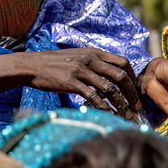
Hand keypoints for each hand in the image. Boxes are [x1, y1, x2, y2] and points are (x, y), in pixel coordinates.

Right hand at [0, 48, 141, 120]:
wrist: (32, 65)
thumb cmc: (54, 63)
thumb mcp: (76, 56)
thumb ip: (93, 63)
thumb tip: (110, 75)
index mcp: (93, 52)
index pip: (122, 62)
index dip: (133, 77)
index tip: (134, 90)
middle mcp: (89, 60)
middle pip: (120, 76)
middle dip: (132, 93)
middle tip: (136, 107)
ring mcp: (80, 71)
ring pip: (110, 89)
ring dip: (122, 104)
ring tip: (126, 115)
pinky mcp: (71, 83)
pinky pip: (94, 97)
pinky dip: (104, 108)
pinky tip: (108, 115)